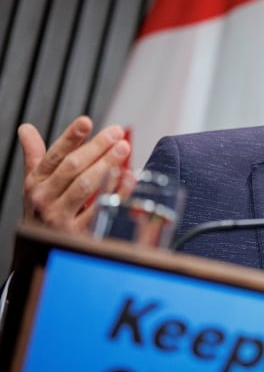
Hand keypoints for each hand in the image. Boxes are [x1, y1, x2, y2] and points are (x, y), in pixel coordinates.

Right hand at [18, 116, 131, 231]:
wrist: (42, 250)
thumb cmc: (44, 211)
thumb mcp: (35, 184)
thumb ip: (35, 156)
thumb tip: (26, 128)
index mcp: (36, 183)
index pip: (54, 155)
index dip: (70, 137)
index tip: (86, 121)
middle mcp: (45, 198)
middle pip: (72, 167)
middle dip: (96, 147)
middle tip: (117, 133)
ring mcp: (60, 216)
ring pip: (84, 186)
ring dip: (106, 165)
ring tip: (123, 149)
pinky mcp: (78, 233)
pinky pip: (100, 209)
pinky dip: (115, 192)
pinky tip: (128, 178)